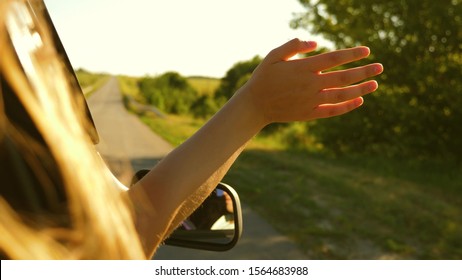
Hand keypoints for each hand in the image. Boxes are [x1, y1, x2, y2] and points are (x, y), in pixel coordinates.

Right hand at [243, 39, 383, 124]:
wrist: (255, 105)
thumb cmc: (263, 78)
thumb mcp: (273, 56)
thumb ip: (293, 46)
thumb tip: (315, 43)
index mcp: (303, 68)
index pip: (334, 58)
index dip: (352, 54)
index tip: (366, 51)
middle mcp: (310, 84)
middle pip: (343, 77)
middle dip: (364, 71)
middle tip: (380, 67)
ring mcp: (311, 101)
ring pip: (342, 95)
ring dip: (361, 89)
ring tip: (375, 83)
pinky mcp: (310, 114)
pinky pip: (333, 111)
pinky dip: (347, 106)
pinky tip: (359, 101)